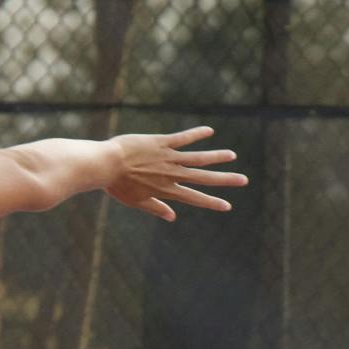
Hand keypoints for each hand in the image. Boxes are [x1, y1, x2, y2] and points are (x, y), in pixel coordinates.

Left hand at [104, 126, 246, 221]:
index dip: (212, 202)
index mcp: (166, 190)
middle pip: (203, 178)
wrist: (105, 165)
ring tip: (233, 155)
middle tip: (243, 180)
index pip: (195, 198)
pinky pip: (182, 138)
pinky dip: (197, 134)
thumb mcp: (136, 201)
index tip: (227, 205)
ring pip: (198, 158)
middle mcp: (171, 175)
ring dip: (217, 157)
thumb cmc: (117, 185)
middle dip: (225, 180)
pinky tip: (210, 131)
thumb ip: (156, 208)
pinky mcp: (161, 143)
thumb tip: (172, 217)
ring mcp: (168, 158)